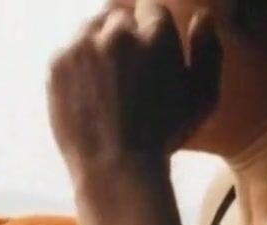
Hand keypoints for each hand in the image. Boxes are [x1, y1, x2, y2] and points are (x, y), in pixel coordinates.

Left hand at [47, 0, 221, 175]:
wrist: (115, 167)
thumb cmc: (165, 135)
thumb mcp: (202, 96)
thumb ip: (208, 50)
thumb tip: (202, 16)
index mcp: (154, 34)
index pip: (151, 9)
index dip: (152, 33)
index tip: (150, 56)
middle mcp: (117, 32)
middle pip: (119, 16)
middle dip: (125, 36)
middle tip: (128, 70)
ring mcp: (82, 46)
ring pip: (91, 29)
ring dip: (100, 45)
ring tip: (109, 80)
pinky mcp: (57, 64)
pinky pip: (70, 51)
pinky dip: (78, 65)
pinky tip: (90, 92)